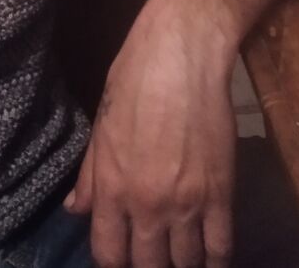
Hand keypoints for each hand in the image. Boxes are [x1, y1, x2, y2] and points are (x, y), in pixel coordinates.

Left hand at [65, 0, 236, 267]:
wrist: (181, 52)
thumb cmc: (134, 79)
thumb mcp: (102, 124)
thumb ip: (90, 175)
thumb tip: (76, 211)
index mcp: (112, 188)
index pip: (109, 254)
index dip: (115, 264)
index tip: (122, 260)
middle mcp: (147, 205)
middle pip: (148, 266)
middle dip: (148, 267)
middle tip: (152, 257)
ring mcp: (187, 203)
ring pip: (185, 263)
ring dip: (181, 264)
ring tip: (180, 257)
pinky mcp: (221, 193)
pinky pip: (221, 247)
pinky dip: (216, 260)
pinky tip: (210, 258)